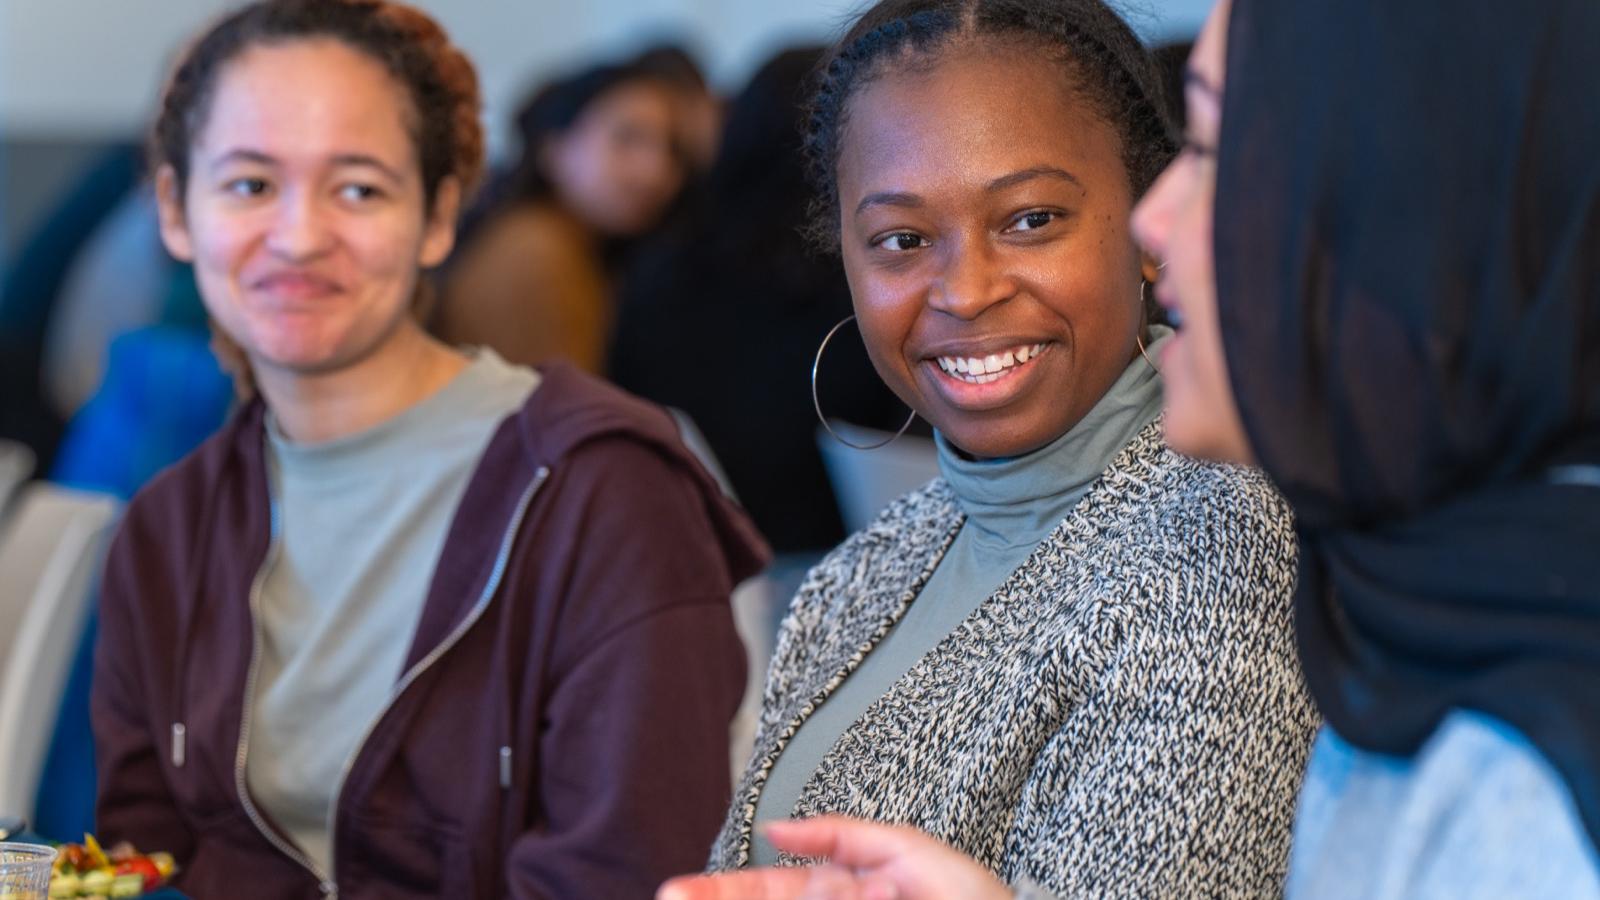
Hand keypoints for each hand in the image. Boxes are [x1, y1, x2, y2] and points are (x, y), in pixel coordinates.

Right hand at [657, 816, 1011, 899]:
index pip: (777, 889)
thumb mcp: (917, 857)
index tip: (678, 892)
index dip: (725, 889)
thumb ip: (844, 837)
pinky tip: (740, 896)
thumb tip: (776, 830)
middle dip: (718, 899)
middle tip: (670, 899)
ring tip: (691, 899)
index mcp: (853, 890)